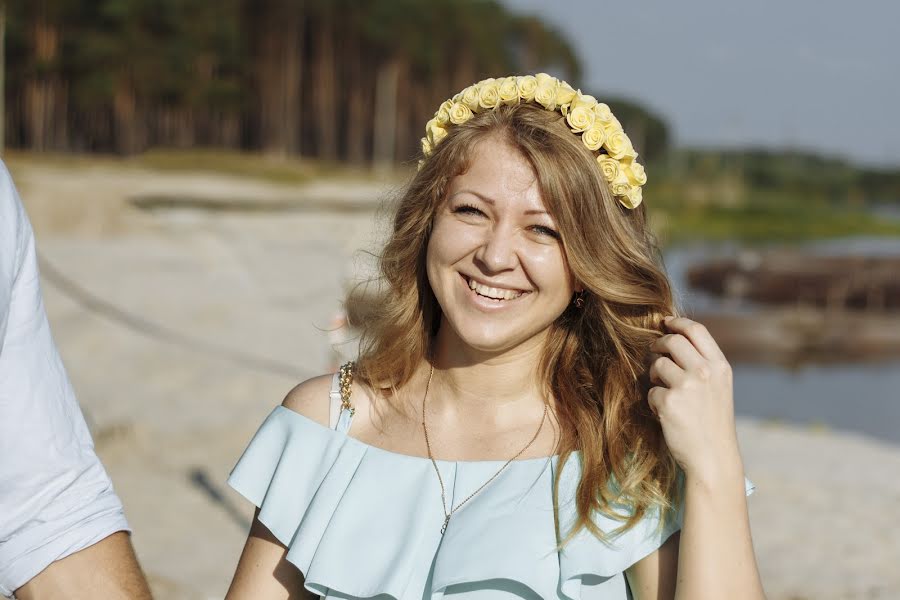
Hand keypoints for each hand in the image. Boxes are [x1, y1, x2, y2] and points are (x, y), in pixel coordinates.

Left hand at [648, 316, 742, 481]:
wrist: (713, 458)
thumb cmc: (713, 423)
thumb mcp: (718, 387)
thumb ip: (703, 364)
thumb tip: (675, 338)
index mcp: (720, 367)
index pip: (697, 330)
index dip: (678, 322)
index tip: (665, 322)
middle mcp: (705, 372)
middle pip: (673, 341)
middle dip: (658, 344)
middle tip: (653, 351)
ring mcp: (687, 386)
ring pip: (658, 365)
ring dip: (655, 375)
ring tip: (665, 392)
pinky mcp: (668, 402)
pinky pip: (651, 391)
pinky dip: (654, 401)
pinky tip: (666, 414)